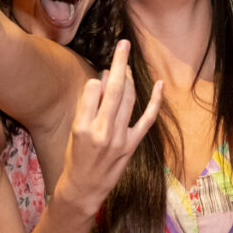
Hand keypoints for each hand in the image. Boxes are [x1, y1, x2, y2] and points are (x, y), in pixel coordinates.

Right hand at [59, 39, 162, 214]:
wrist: (84, 188)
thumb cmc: (75, 156)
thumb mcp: (73, 131)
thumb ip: (88, 106)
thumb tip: (103, 79)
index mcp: (82, 126)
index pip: (92, 90)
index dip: (97, 79)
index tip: (98, 77)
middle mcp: (101, 132)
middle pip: (113, 90)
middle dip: (119, 63)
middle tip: (123, 44)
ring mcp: (119, 139)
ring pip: (128, 100)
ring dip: (129, 78)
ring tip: (126, 64)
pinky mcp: (132, 145)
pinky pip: (147, 119)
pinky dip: (155, 101)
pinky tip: (159, 84)